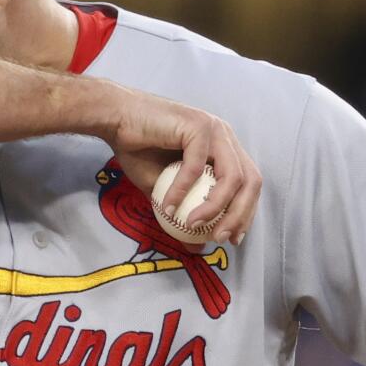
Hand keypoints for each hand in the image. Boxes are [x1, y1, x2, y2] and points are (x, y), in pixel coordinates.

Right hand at [92, 85, 261, 241]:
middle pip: (250, 181)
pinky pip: (195, 167)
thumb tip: (197, 246)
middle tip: (219, 237)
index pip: (248, 184)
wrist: (115, 119)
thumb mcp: (163, 193)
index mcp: (224, 149)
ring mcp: (214, 130)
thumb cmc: (137, 150)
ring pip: (232, 176)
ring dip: (215, 207)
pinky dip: (181, 190)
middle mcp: (225, 137)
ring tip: (192, 225)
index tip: (231, 238)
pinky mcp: (197, 126)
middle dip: (240, 215)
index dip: (245, 213)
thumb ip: (183, 214)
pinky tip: (167, 205)